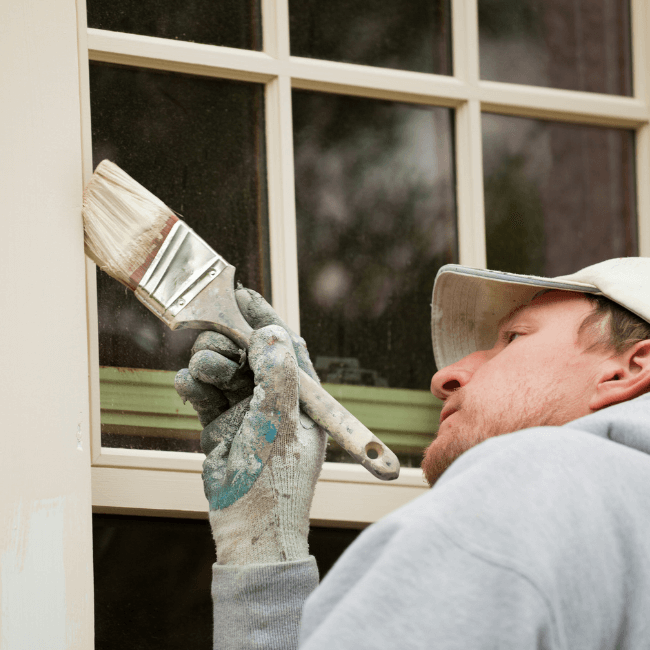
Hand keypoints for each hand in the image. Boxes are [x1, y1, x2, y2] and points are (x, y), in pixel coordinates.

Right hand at [175, 288, 326, 564]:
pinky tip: (187, 385)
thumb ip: (276, 373)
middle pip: (248, 352)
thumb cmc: (276, 480)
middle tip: (214, 343)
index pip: (286, 346)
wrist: (249, 531)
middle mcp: (274, 399)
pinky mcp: (218, 425)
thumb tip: (269, 331)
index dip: (266, 319)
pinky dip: (193, 385)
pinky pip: (203, 392)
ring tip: (201, 373)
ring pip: (222, 368)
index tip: (243, 296)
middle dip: (229, 343)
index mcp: (301, 396)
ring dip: (209, 363)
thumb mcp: (281, 421)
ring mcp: (245, 411)